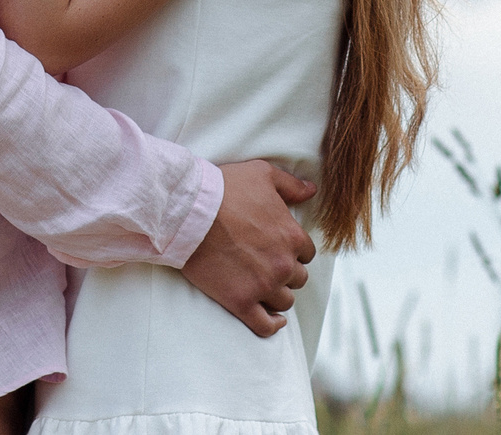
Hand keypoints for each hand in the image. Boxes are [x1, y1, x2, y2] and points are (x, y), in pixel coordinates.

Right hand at [179, 160, 316, 338]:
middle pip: (298, 279)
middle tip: (267, 265)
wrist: (189, 212)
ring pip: (285, 301)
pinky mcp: (240, 302)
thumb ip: (291, 185)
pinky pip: (265, 325)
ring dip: (277, 295)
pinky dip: (272, 325)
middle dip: (286, 273)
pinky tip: (273, 321)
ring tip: (264, 288)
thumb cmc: (225, 188)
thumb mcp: (263, 174)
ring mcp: (263, 286)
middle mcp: (283, 264)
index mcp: (293, 236)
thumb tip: (312, 190)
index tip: (280, 248)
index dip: (294, 251)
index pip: (307, 253)